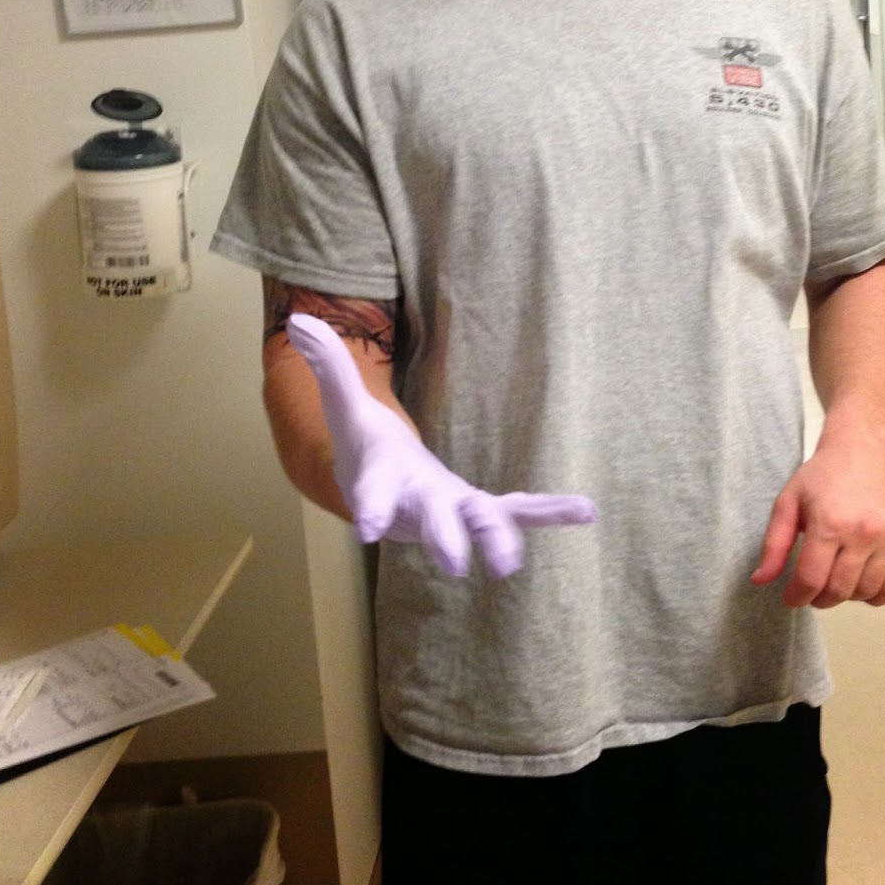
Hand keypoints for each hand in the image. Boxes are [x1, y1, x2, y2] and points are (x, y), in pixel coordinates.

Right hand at [286, 313, 596, 578]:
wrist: (381, 495)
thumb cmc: (362, 447)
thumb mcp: (345, 404)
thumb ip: (328, 365)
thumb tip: (298, 318)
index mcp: (383, 480)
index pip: (373, 492)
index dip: (370, 507)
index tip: (366, 529)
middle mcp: (418, 504)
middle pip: (431, 519)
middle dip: (442, 538)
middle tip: (455, 566)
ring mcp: (453, 510)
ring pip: (478, 523)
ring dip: (498, 538)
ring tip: (512, 563)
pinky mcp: (481, 509)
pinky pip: (518, 511)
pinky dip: (549, 512)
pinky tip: (586, 510)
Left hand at [750, 435, 884, 607]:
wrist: (864, 451)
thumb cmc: (822, 476)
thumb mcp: (788, 502)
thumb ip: (774, 545)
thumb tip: (760, 581)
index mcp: (828, 524)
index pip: (811, 580)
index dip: (797, 597)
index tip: (792, 599)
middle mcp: (862, 533)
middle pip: (839, 590)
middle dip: (819, 599)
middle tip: (812, 592)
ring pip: (866, 592)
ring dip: (846, 597)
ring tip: (835, 583)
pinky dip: (876, 596)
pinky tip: (862, 585)